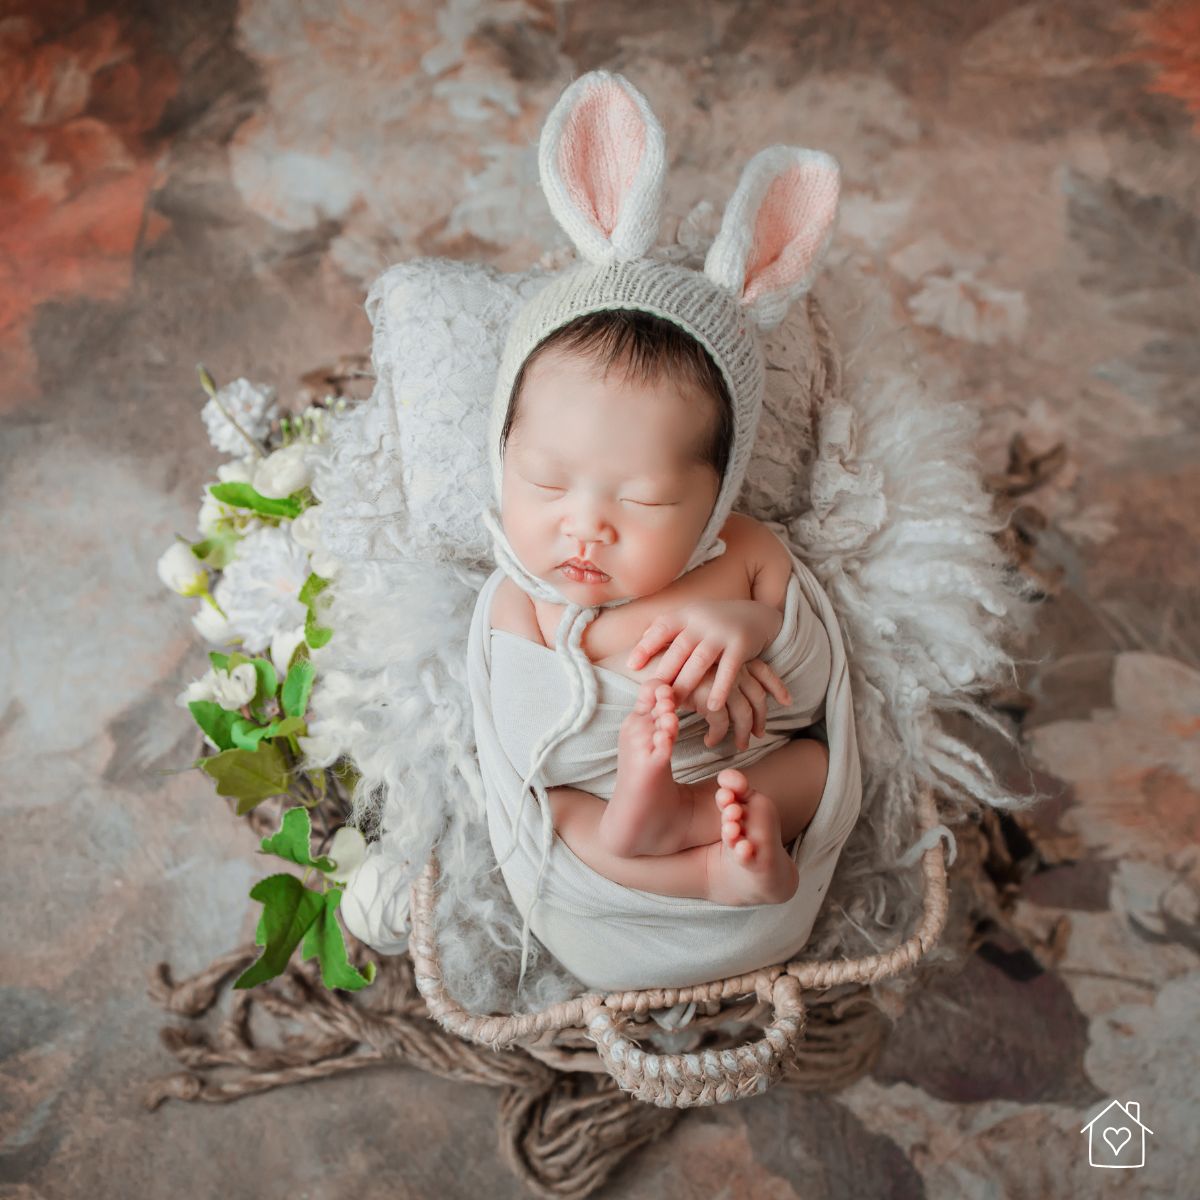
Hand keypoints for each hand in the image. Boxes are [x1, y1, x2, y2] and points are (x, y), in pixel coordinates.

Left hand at [626, 600, 784, 711]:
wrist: (757, 615)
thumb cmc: (715, 623)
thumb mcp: (692, 618)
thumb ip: (669, 629)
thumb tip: (639, 641)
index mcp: (687, 614)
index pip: (663, 627)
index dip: (646, 645)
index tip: (631, 665)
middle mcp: (703, 621)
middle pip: (680, 648)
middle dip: (665, 671)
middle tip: (652, 693)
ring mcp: (722, 632)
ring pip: (701, 660)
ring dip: (687, 683)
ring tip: (676, 704)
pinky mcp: (741, 644)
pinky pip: (729, 669)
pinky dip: (720, 688)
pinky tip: (711, 707)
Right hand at [677, 659, 790, 749]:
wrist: (648, 660)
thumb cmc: (670, 661)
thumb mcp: (697, 659)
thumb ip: (715, 668)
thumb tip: (728, 683)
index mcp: (732, 656)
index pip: (763, 671)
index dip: (777, 687)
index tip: (787, 701)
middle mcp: (732, 668)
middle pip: (758, 697)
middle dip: (761, 719)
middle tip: (759, 734)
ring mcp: (722, 683)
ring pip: (744, 715)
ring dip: (742, 733)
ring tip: (739, 745)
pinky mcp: (708, 698)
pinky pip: (721, 723)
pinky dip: (718, 735)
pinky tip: (711, 742)